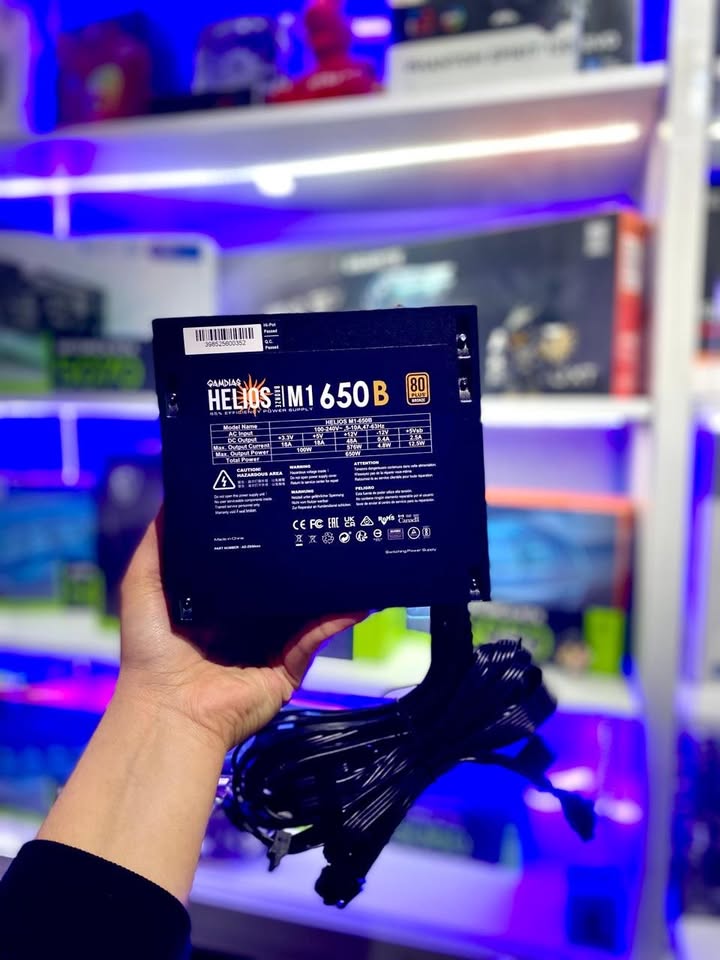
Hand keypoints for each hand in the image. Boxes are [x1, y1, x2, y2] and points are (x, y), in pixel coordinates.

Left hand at [118, 513, 365, 752]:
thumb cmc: (151, 649)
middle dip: (298, 559)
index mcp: (216, 603)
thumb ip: (159, 544)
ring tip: (348, 552)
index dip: (261, 538)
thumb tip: (177, 495)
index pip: (245, 564)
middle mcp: (245, 622)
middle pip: (279, 584)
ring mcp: (270, 646)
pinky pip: (316, 639)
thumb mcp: (144, 585)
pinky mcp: (288, 669)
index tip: (279, 505)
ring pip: (305, 609)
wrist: (169, 709)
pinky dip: (336, 619)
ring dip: (326, 587)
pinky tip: (355, 598)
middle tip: (319, 521)